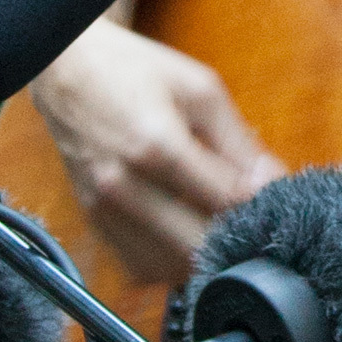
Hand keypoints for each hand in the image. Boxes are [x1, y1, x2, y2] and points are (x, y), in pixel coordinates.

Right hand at [30, 21, 284, 284]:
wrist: (67, 72)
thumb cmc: (133, 72)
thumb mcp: (200, 90)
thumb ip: (239, 143)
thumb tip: (271, 185)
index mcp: (155, 146)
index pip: (226, 202)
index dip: (261, 205)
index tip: (275, 198)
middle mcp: (124, 186)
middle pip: (199, 247)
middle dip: (234, 239)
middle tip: (250, 220)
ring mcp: (104, 210)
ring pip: (170, 269)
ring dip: (201, 256)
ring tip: (215, 224)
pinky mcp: (94, 222)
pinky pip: (141, 268)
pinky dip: (169, 261)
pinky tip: (182, 231)